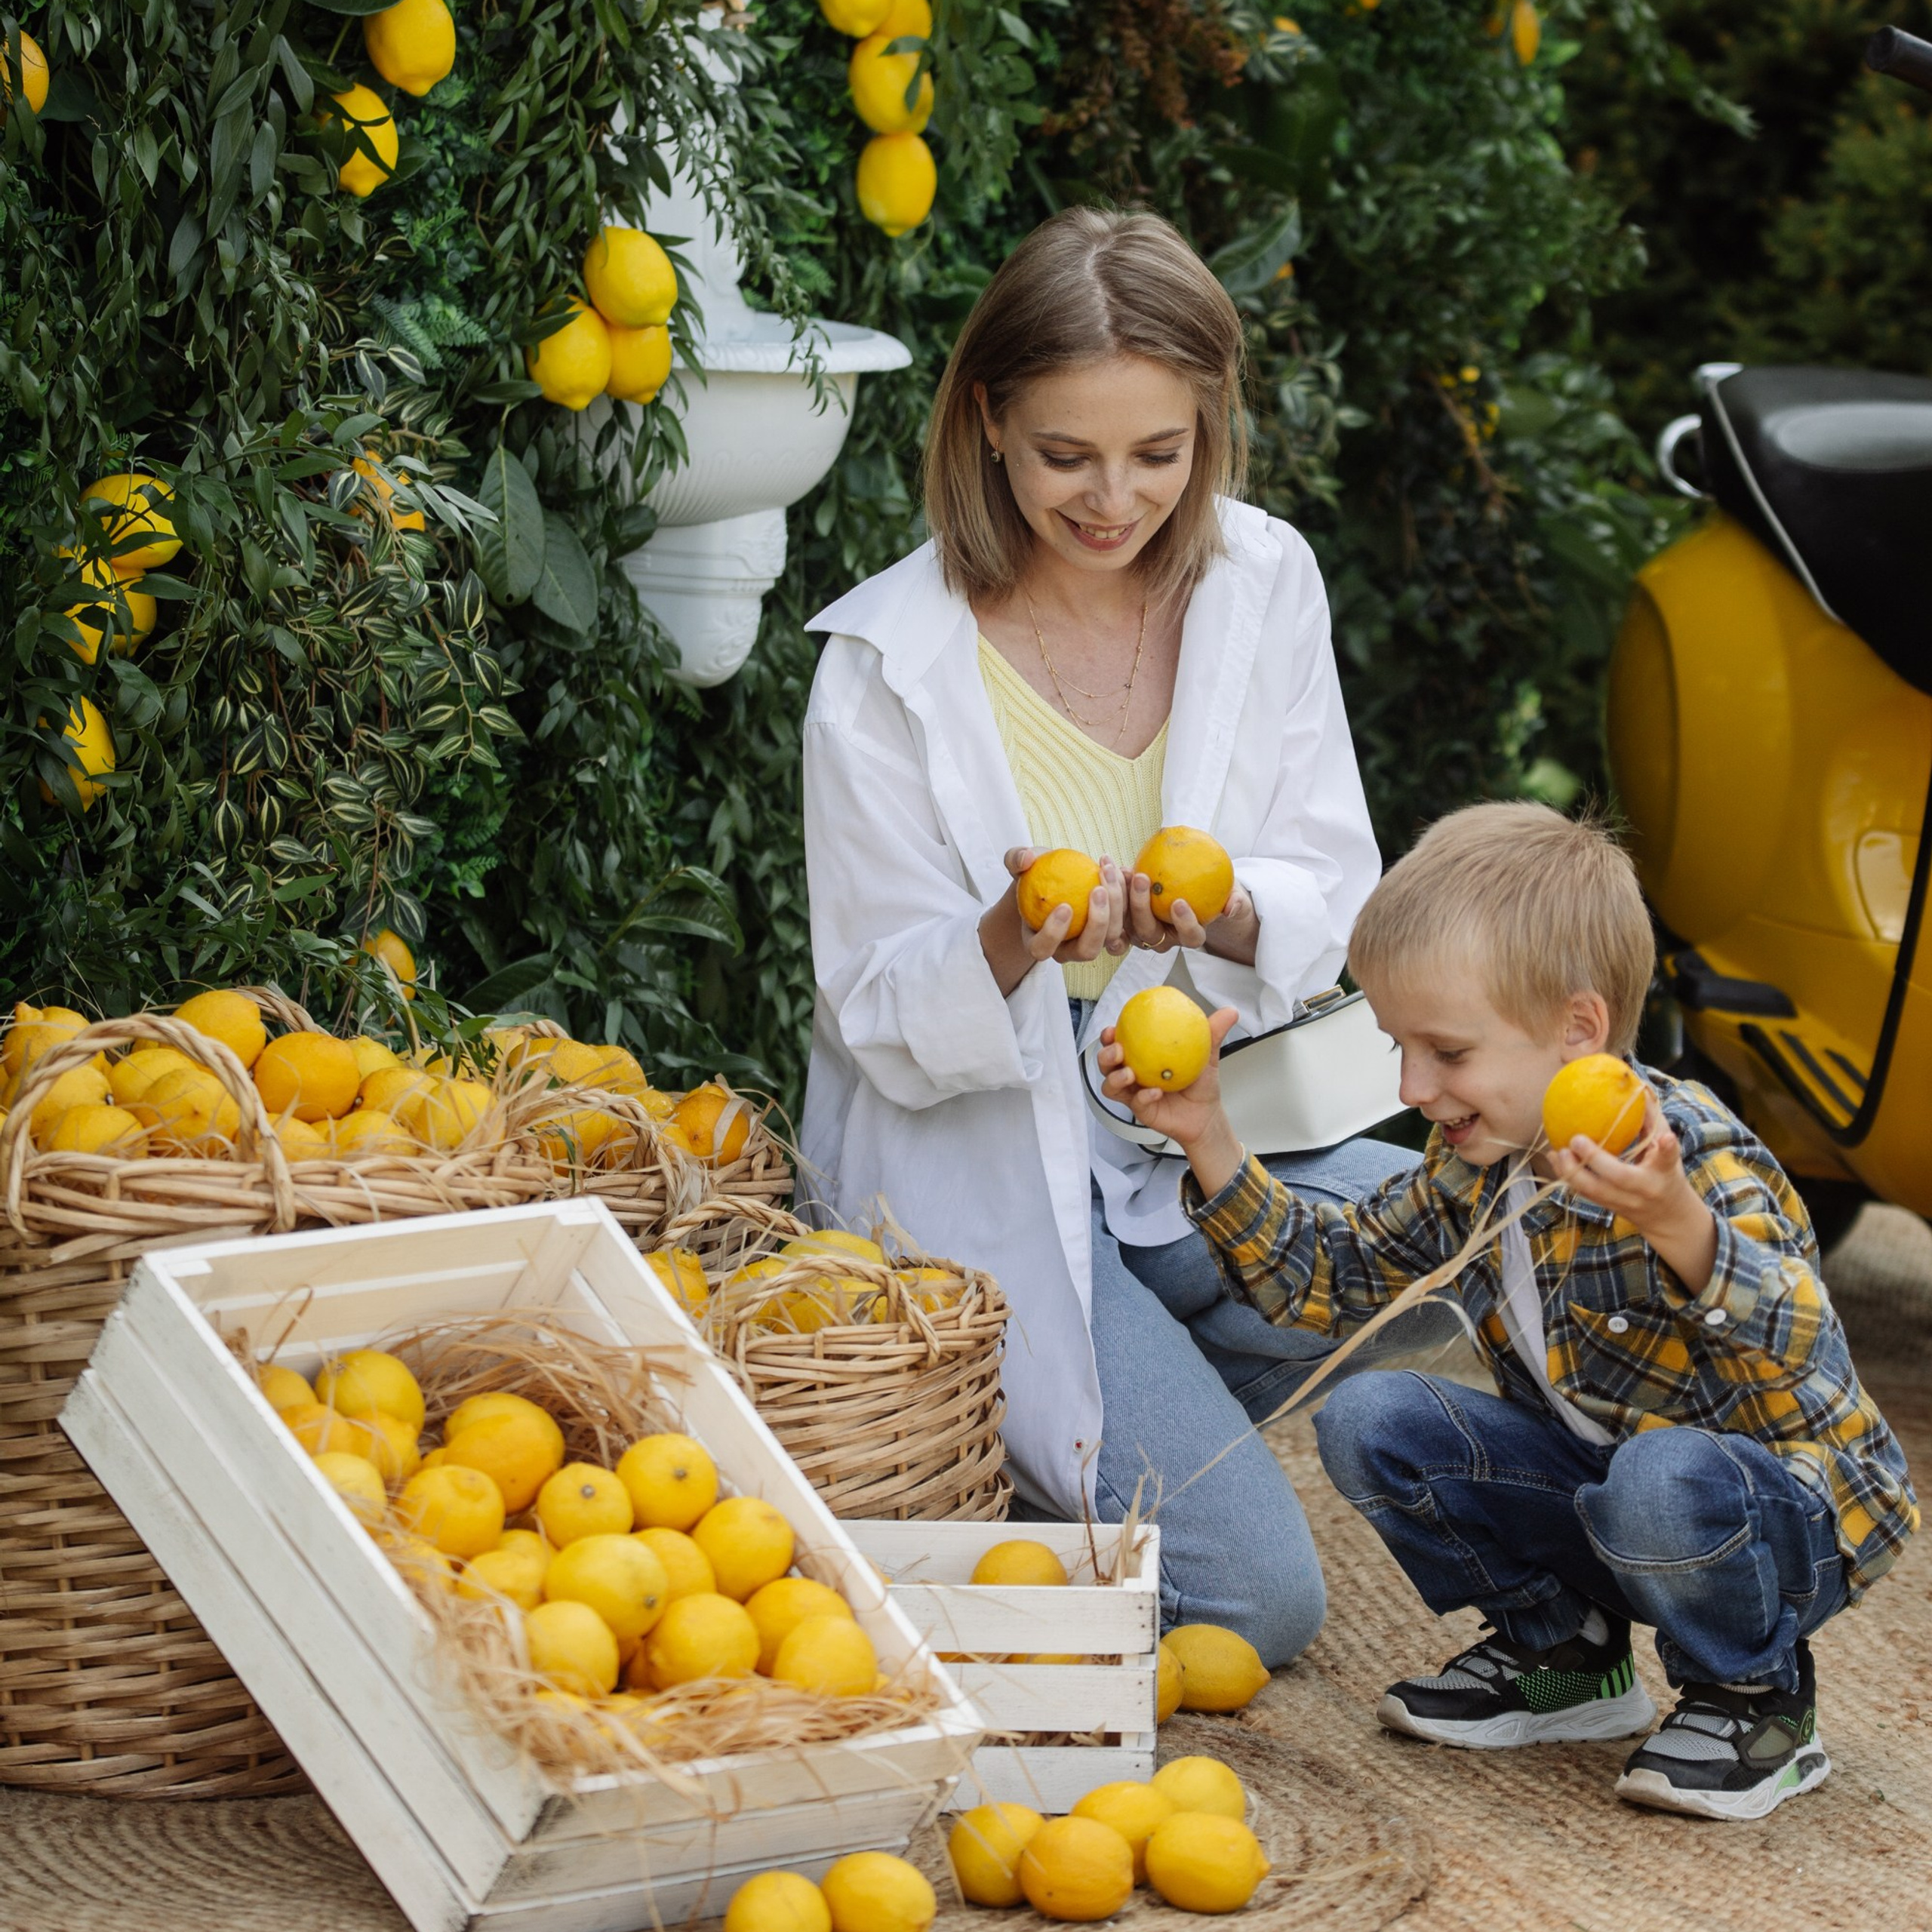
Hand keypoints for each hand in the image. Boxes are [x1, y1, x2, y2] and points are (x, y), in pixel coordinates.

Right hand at [1007, 846, 1125, 962]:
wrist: (1055, 879)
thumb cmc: (1033, 875)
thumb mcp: (1018, 863)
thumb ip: (1016, 859)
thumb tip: (1026, 859)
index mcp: (1039, 943)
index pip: (1043, 949)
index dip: (1053, 934)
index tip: (1064, 906)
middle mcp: (1068, 950)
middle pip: (1087, 951)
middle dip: (1097, 923)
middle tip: (1098, 889)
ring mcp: (1094, 942)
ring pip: (1112, 938)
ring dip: (1117, 905)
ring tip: (1109, 871)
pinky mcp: (1114, 929)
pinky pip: (1128, 922)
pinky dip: (1131, 898)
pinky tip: (1124, 870)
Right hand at [1098, 1006, 1244, 1191]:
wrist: (1207, 1115)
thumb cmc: (1201, 1083)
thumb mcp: (1206, 1055)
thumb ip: (1212, 1033)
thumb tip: (1229, 1011)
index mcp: (1141, 1056)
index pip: (1118, 1042)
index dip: (1108, 1035)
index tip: (1113, 1028)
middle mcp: (1132, 1073)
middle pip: (1105, 1063)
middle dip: (1105, 1054)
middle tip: (1118, 1049)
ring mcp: (1133, 1093)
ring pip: (1109, 1086)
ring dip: (1115, 1077)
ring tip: (1130, 1073)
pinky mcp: (1140, 1111)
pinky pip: (1135, 1103)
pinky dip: (1143, 1096)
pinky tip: (1155, 1092)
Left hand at [1125, 871, 1259, 966]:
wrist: (1194, 891)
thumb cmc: (1216, 894)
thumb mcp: (1232, 895)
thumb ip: (1235, 901)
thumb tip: (1232, 906)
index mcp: (1190, 936)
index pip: (1190, 937)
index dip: (1184, 923)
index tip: (1179, 902)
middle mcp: (1163, 938)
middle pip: (1148, 930)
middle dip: (1142, 906)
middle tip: (1143, 878)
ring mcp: (1141, 930)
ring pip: (1126, 922)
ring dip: (1121, 896)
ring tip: (1122, 869)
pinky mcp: (1126, 918)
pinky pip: (1116, 907)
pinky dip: (1114, 887)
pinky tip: (1113, 865)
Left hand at [1547, 1094, 1718, 1292]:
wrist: (1667, 1217)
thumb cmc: (1665, 1174)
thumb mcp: (1668, 1151)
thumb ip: (1652, 1122)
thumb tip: (1637, 1087)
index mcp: (1663, 1172)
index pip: (1668, 1160)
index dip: (1667, 1149)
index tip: (1666, 1138)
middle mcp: (1643, 1189)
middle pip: (1619, 1177)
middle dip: (1596, 1160)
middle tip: (1576, 1139)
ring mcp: (1623, 1201)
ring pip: (1594, 1191)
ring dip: (1572, 1171)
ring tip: (1558, 1152)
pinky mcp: (1607, 1206)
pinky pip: (1584, 1193)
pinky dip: (1566, 1176)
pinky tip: (1553, 1158)